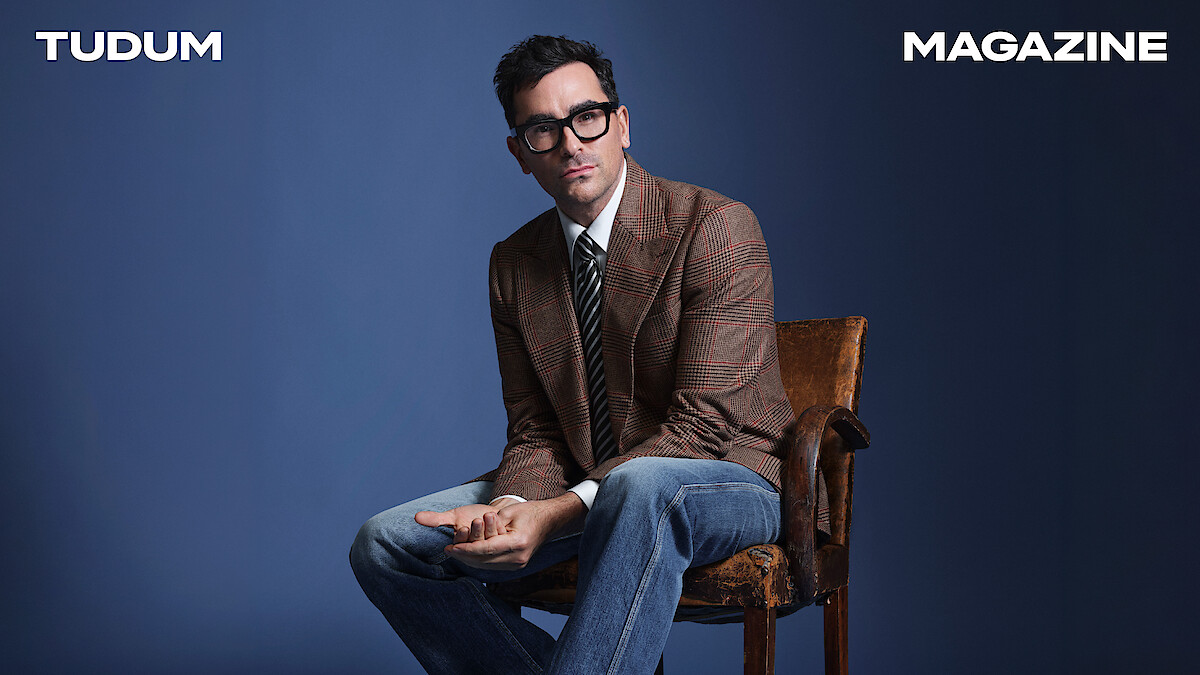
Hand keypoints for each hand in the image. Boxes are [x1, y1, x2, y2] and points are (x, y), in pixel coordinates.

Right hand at [414, 503, 507, 543]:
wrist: (491, 514)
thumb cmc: (470, 516)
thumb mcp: (453, 516)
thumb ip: (436, 519)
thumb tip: (416, 517)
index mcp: (462, 546)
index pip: (460, 544)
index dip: (462, 537)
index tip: (463, 527)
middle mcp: (475, 549)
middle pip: (475, 543)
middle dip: (476, 532)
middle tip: (477, 520)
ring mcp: (489, 546)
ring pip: (488, 541)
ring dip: (489, 528)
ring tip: (488, 515)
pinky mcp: (502, 543)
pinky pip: (500, 537)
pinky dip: (498, 527)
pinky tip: (496, 517)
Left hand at [443, 493, 585, 569]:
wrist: (550, 520)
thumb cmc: (529, 512)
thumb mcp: (508, 513)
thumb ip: (489, 525)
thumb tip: (470, 537)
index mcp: (517, 543)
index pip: (485, 549)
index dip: (465, 549)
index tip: (450, 548)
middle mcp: (518, 558)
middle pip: (484, 560)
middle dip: (464, 556)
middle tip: (447, 550)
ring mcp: (518, 564)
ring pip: (487, 565)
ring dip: (469, 559)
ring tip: (455, 552)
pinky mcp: (516, 565)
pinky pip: (493, 565)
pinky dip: (479, 560)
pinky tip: (468, 555)